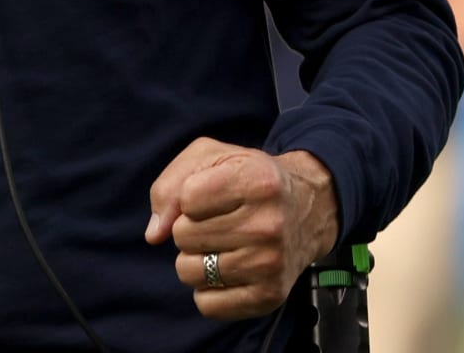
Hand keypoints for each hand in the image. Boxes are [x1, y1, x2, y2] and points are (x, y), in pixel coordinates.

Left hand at [145, 138, 340, 320]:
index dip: (187, 198)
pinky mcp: (270, 296)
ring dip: (195, 259)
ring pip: (189, 272)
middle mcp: (268, 225)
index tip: (210, 195)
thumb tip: (155, 234)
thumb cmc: (249, 178)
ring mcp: (270, 264)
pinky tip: (225, 270)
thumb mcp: (210, 158)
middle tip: (218, 221)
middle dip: (189, 228)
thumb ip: (170, 185)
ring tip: (221, 245)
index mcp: (256, 181)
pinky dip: (207, 290)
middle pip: (183, 237)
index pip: (186, 199)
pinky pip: (208, 305)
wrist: (308, 208)